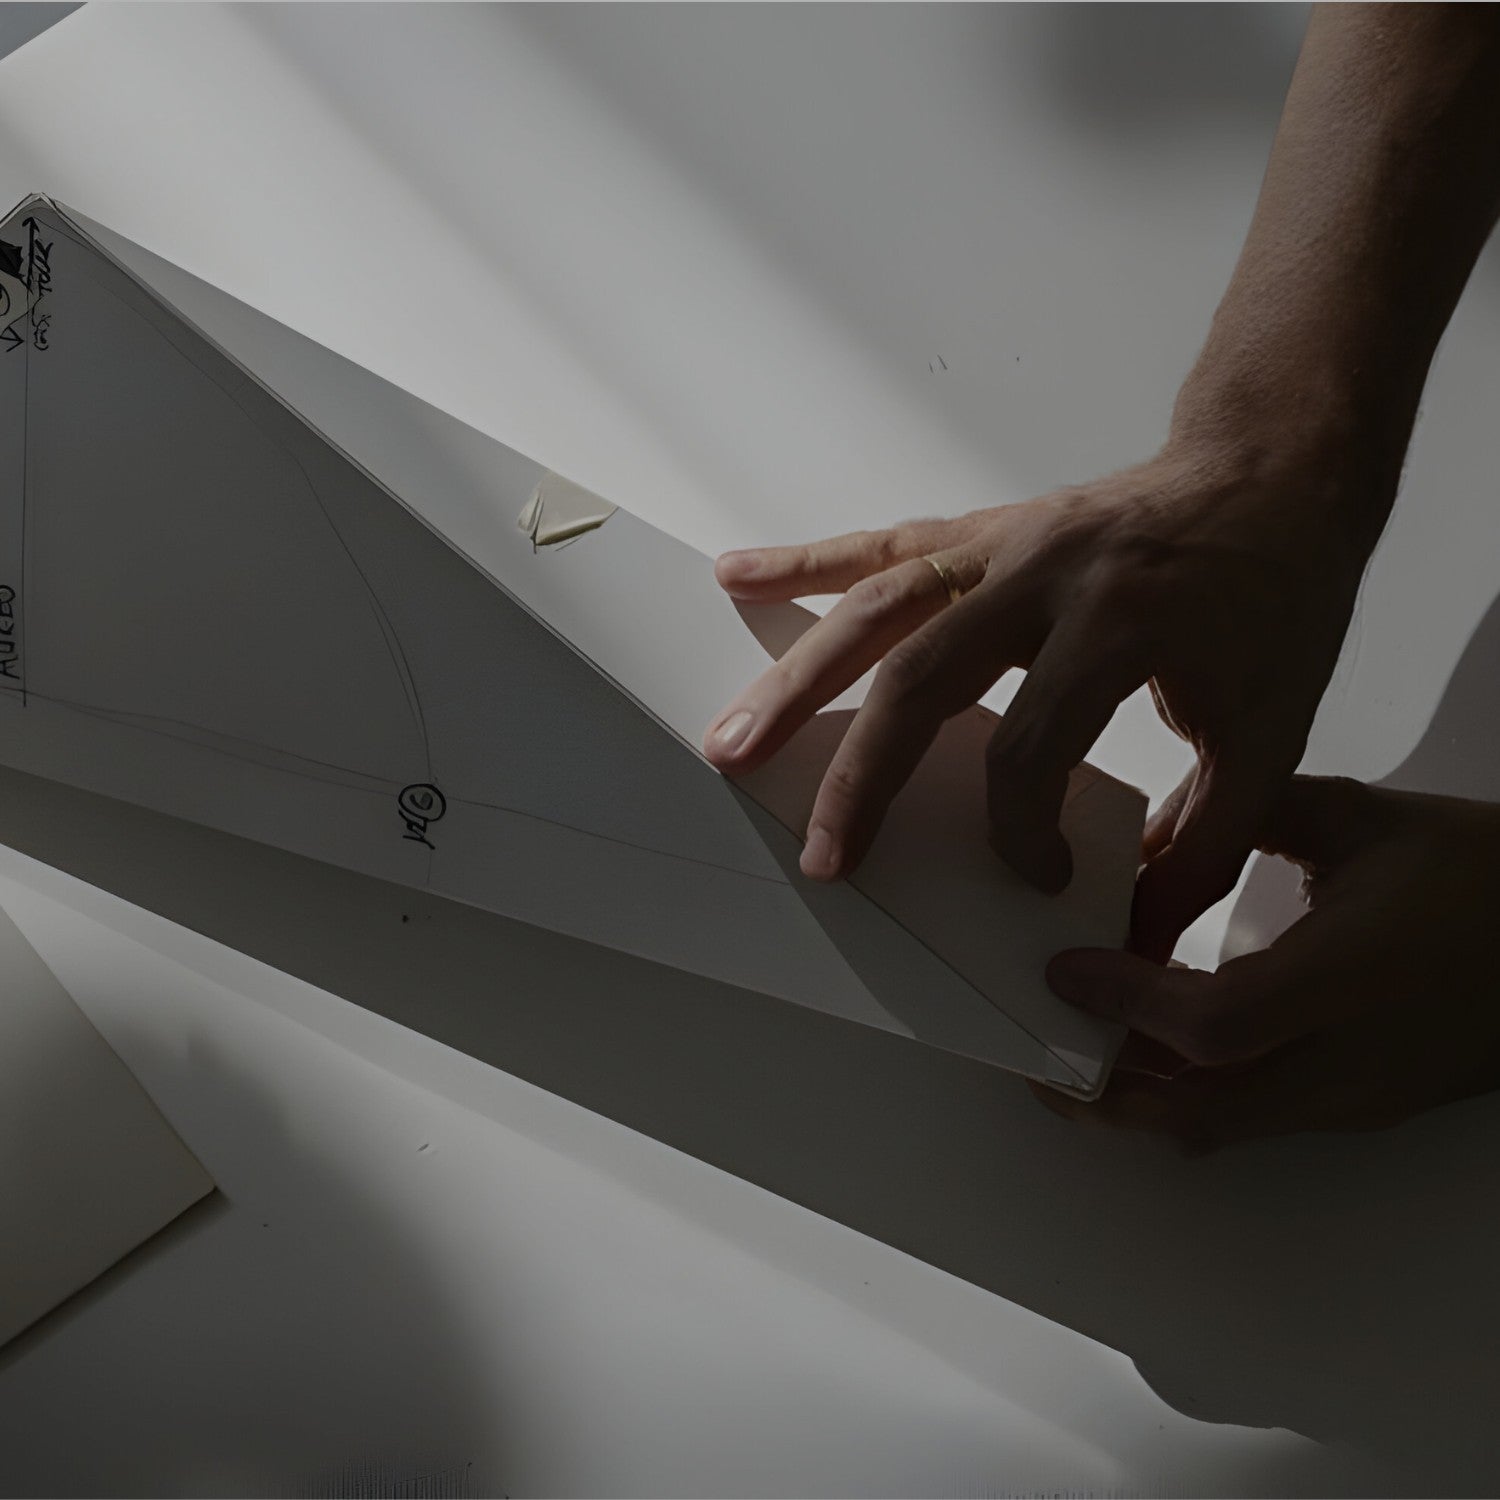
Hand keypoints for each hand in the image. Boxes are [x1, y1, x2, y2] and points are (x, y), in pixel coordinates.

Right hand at [705, 442, 1380, 957]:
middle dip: (856, 775)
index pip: (1031, 748)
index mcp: (1120, 624)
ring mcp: (1003, 544)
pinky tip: (738, 576)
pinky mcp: (983, 531)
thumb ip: (1207, 839)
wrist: (1274, 471)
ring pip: (876, 611)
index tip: (1037, 875)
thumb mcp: (1274, 727)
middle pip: (920, 679)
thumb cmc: (1279, 595)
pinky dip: (805, 564)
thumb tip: (1138, 932)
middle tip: (816, 854)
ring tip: (730, 738)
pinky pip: (881, 546)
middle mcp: (1043, 575)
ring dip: (795, 679)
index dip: (1019, 829)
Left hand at [1039, 777, 1499, 1149]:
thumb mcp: (1362, 818)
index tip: (1063, 974)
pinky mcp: (1368, 1105)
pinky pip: (1257, 1118)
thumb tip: (1158, 832)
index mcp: (1353, 978)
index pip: (1215, 1023)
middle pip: (1203, 1112)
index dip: (1127, 1005)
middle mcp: (1352, 1059)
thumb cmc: (1481, 874)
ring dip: (1143, 1101)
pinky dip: (1192, 1094)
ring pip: (1226, 1127)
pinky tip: (1158, 1050)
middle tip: (1040, 1054)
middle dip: (1107, 1091)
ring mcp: (1361, 1096)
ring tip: (1081, 1055)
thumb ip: (1250, 814)